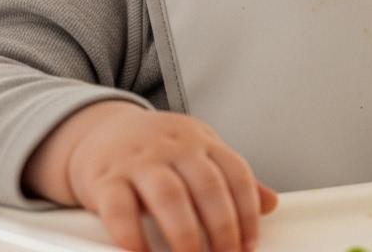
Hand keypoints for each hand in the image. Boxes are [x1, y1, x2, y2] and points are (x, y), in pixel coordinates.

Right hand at [24, 101, 278, 251]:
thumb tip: (270, 204)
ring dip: (185, 233)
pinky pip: (119, 208)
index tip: (249, 245)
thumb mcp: (199, 154)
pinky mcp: (105, 179)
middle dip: (222, 227)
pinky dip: (132, 236)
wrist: (101, 131)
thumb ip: (230, 180)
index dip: (247, 212)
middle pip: (208, 186)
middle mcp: (175, 149)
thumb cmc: (158, 151)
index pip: (236, 174)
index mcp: (203, 143)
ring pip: (169, 195)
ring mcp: (139, 162)